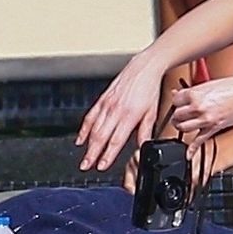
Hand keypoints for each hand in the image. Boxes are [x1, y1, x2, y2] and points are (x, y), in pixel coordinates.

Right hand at [75, 58, 162, 174]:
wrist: (144, 67)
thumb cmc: (149, 88)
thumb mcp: (152, 112)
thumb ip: (146, 132)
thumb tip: (143, 147)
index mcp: (130, 115)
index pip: (116, 139)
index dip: (108, 154)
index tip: (102, 166)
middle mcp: (116, 109)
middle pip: (101, 136)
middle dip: (92, 153)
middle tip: (86, 166)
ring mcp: (107, 104)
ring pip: (93, 128)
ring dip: (87, 144)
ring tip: (84, 158)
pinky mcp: (102, 99)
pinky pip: (90, 116)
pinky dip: (83, 129)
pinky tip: (80, 139)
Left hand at [171, 78, 232, 147]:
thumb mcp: (210, 83)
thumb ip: (193, 90)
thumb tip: (178, 92)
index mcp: (196, 93)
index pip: (175, 100)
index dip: (177, 100)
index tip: (179, 101)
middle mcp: (199, 107)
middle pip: (177, 115)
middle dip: (178, 114)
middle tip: (181, 113)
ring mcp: (206, 119)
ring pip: (183, 128)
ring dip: (182, 127)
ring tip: (184, 124)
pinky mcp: (213, 128)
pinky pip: (199, 141)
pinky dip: (192, 149)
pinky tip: (188, 154)